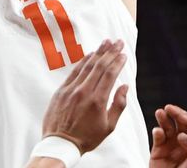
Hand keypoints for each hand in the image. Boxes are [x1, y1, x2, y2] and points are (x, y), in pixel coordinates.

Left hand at [41, 39, 128, 153]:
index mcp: (97, 100)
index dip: (118, 62)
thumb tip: (125, 86)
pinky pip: (74, 71)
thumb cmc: (86, 137)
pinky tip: (91, 54)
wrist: (60, 143)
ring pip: (87, 65)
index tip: (124, 54)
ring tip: (106, 42)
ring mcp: (71, 89)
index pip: (110, 74)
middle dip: (111, 52)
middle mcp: (84, 92)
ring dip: (98, 52)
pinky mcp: (61, 90)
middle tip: (118, 42)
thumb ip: (119, 104)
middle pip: (100, 66)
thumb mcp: (109, 126)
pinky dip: (83, 61)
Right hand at [149, 105, 186, 167]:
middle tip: (169, 108)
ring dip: (164, 118)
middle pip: (181, 122)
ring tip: (160, 113)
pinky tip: (157, 131)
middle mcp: (185, 142)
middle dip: (176, 113)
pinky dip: (157, 132)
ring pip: (168, 127)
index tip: (181, 116)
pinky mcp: (159, 150)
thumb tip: (183, 134)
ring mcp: (172, 145)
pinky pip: (158, 138)